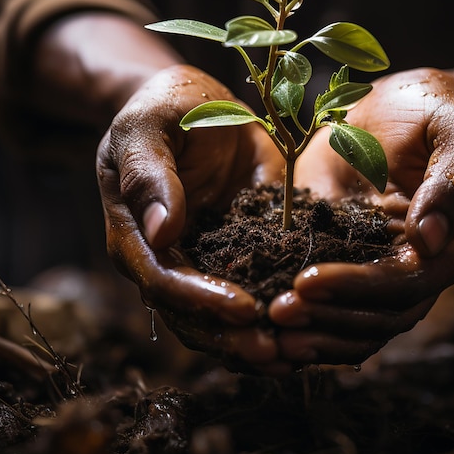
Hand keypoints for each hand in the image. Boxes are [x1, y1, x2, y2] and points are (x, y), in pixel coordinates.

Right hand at [96, 65, 288, 373]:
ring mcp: (209, 256)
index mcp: (137, 235)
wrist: (196, 100)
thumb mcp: (147, 127)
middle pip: (195, 315)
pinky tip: (315, 321)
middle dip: (234, 337)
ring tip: (301, 352)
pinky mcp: (244, 245)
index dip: (202, 301)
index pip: (164, 282)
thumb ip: (148, 174)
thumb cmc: (162, 107)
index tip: (246, 308)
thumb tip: (162, 232)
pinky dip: (282, 305)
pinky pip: (261, 282)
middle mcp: (171, 257)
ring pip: (226, 315)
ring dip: (259, 337)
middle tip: (280, 351)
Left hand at [269, 68, 453, 364]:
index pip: (404, 285)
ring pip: (349, 317)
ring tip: (268, 331)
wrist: (404, 101)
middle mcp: (408, 264)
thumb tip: (427, 240)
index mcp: (445, 246)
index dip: (356, 288)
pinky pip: (324, 291)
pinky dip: (302, 308)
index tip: (307, 282)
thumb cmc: (438, 111)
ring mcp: (371, 259)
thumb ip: (452, 182)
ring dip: (312, 329)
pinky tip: (264, 309)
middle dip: (326, 317)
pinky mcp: (337, 244)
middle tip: (277, 313)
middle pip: (374, 315)